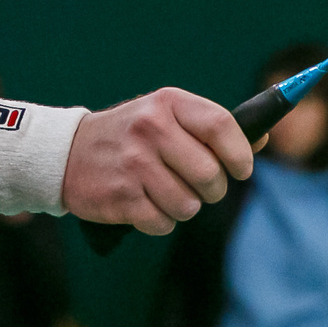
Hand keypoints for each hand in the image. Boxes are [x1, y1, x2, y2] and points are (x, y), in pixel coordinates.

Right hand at [62, 89, 253, 234]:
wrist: (66, 153)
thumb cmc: (130, 135)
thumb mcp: (165, 115)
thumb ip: (210, 127)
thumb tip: (261, 138)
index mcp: (167, 103)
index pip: (221, 126)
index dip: (240, 154)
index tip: (242, 170)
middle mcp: (150, 129)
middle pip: (210, 174)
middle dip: (213, 190)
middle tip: (201, 188)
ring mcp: (133, 164)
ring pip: (188, 205)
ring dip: (185, 207)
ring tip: (166, 193)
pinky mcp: (120, 197)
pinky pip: (162, 223)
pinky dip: (160, 221)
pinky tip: (145, 204)